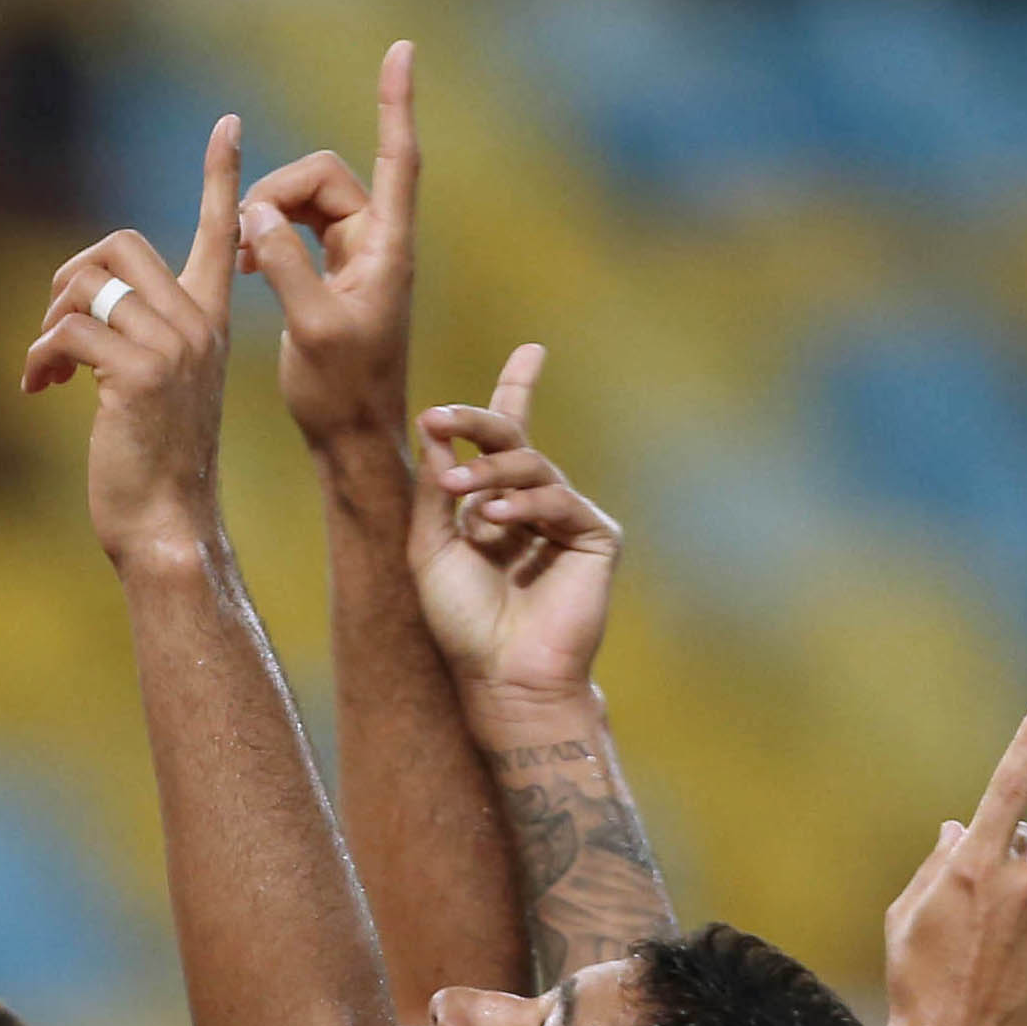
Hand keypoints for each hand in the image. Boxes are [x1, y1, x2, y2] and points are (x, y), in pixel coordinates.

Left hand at [24, 121, 244, 566]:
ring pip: (86, 286)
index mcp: (211, 319)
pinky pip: (68, 330)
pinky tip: (38, 388)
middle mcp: (198, 322)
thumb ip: (142, 340)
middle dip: (69, 276)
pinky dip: (39, 356)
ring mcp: (172, 345)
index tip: (229, 125)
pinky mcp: (137, 373)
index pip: (222, 231)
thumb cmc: (157, 466)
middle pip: (119, 244)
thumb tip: (86, 312)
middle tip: (56, 326)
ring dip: (48, 323)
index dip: (222, 175)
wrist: (168, 527)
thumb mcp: (158, 389)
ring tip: (43, 370)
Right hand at [239, 43, 420, 485]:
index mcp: (387, 249)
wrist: (353, 441)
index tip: (401, 51)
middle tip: (245, 246)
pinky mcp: (334, 277)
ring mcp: (356, 259)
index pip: (397, 157)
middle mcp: (378, 244)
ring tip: (243, 263)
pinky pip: (297, 231)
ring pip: (306, 203)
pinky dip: (269, 237)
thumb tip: (258, 214)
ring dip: (268, 218)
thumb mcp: (313, 331)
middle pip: (326, 178)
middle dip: (280, 194)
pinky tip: (247, 269)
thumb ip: (288, 267)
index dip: (396, 103)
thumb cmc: (343, 395)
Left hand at [415, 346, 622, 702]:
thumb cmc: (462, 622)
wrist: (500, 675)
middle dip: (479, 421)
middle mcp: (534, 506)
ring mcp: (567, 519)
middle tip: (442, 416)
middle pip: (514, 440)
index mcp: (497, 506)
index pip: (507, 441)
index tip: (532, 350)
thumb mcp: (431, 547)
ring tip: (458, 493)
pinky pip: (559, 498)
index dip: (518, 392)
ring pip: (531, 466)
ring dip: (488, 474)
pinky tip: (496, 520)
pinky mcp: (596, 536)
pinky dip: (524, 505)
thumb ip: (434, 489)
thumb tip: (433, 426)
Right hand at [882, 696, 1026, 1025]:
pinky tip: (1012, 976)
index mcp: (975, 866)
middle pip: (1025, 846)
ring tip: (987, 959)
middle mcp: (1023, 880)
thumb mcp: (906, 917)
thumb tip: (957, 830)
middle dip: (1005, 862)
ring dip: (1021, 909)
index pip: (1008, 788)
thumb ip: (936, 865)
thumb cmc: (916, 982)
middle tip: (973, 913)